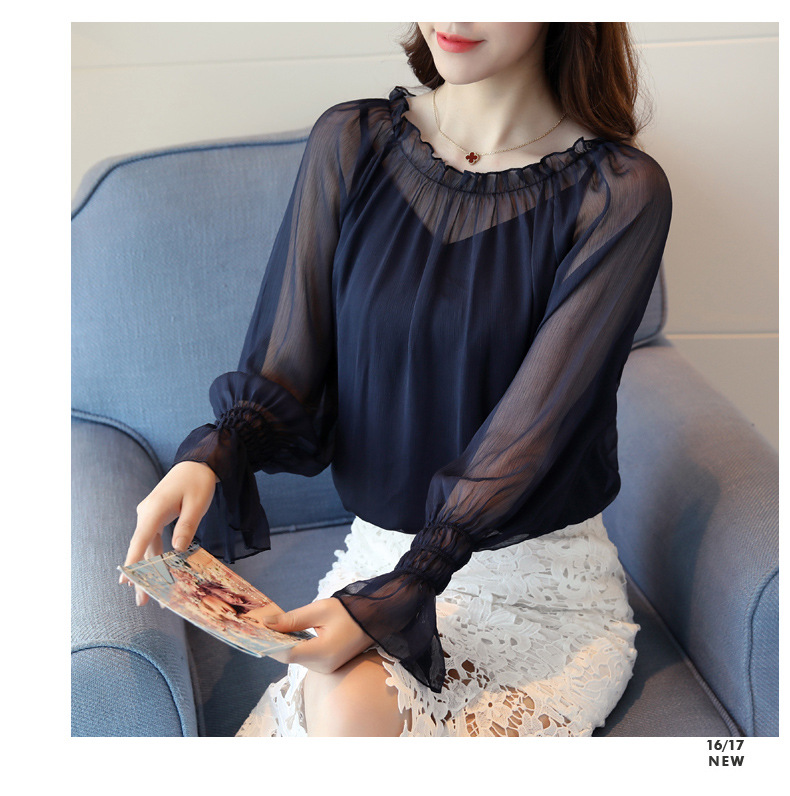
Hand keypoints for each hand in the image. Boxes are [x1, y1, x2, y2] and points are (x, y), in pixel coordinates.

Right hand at [119, 460, 218, 605]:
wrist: (197, 462)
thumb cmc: (198, 481)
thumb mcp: (197, 505)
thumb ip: (187, 527)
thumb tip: (177, 551)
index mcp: (154, 510)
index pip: (140, 540)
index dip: (133, 562)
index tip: (126, 581)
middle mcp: (146, 513)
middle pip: (141, 549)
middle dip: (141, 576)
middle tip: (141, 601)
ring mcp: (149, 515)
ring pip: (146, 547)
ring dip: (148, 570)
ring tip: (150, 595)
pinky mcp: (155, 516)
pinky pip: (152, 540)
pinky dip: (153, 557)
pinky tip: (153, 572)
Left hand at [258, 597, 375, 673]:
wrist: (374, 618)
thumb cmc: (349, 611)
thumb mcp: (319, 610)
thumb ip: (292, 619)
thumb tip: (267, 624)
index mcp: (323, 653)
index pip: (286, 654)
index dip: (269, 644)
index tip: (256, 631)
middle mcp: (323, 666)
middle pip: (289, 657)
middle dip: (275, 642)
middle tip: (261, 624)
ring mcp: (326, 669)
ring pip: (296, 658)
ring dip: (284, 644)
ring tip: (274, 626)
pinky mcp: (327, 667)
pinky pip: (305, 658)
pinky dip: (295, 646)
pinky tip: (290, 633)